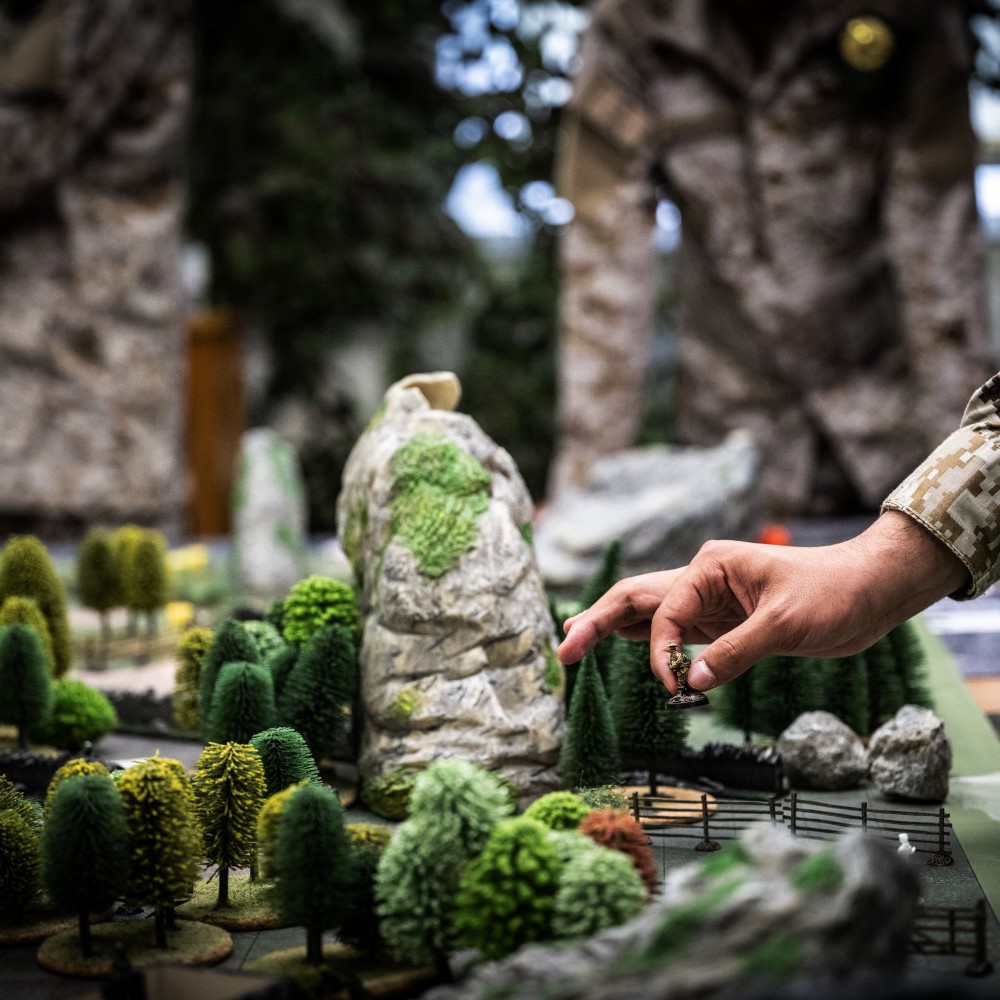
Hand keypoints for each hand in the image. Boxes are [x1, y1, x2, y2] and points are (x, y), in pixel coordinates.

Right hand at [557, 512, 967, 692]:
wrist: (869, 590)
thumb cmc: (832, 595)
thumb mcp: (785, 625)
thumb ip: (734, 652)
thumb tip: (689, 683)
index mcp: (709, 567)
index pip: (662, 612)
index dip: (659, 653)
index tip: (676, 688)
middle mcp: (700, 578)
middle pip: (634, 599)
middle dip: (596, 623)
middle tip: (562, 651)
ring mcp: (708, 599)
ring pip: (648, 613)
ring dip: (612, 629)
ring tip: (573, 646)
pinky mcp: (721, 620)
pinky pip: (673, 630)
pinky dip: (647, 642)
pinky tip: (621, 647)